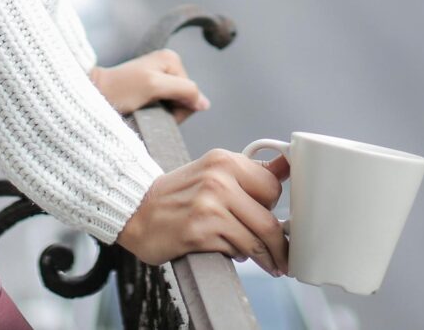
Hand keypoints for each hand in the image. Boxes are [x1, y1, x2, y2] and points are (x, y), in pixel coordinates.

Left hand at [90, 49, 208, 121]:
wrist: (94, 95)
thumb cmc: (121, 90)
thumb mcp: (154, 86)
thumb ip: (183, 90)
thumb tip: (205, 104)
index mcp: (172, 60)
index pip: (192, 93)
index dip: (179, 108)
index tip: (157, 109)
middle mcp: (168, 66)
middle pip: (185, 98)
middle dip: (171, 111)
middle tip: (149, 112)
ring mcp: (159, 78)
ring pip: (175, 105)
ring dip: (162, 115)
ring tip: (143, 112)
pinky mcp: (150, 89)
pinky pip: (164, 106)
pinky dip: (156, 114)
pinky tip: (142, 112)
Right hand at [114, 148, 289, 275]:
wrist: (136, 210)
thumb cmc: (178, 194)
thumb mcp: (213, 171)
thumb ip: (250, 172)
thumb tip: (287, 166)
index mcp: (224, 161)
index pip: (272, 186)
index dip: (276, 206)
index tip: (282, 220)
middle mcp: (217, 180)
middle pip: (268, 218)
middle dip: (279, 242)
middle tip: (283, 254)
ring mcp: (208, 207)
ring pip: (255, 240)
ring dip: (266, 257)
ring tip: (270, 263)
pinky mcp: (199, 233)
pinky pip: (235, 250)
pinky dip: (239, 255)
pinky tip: (232, 252)